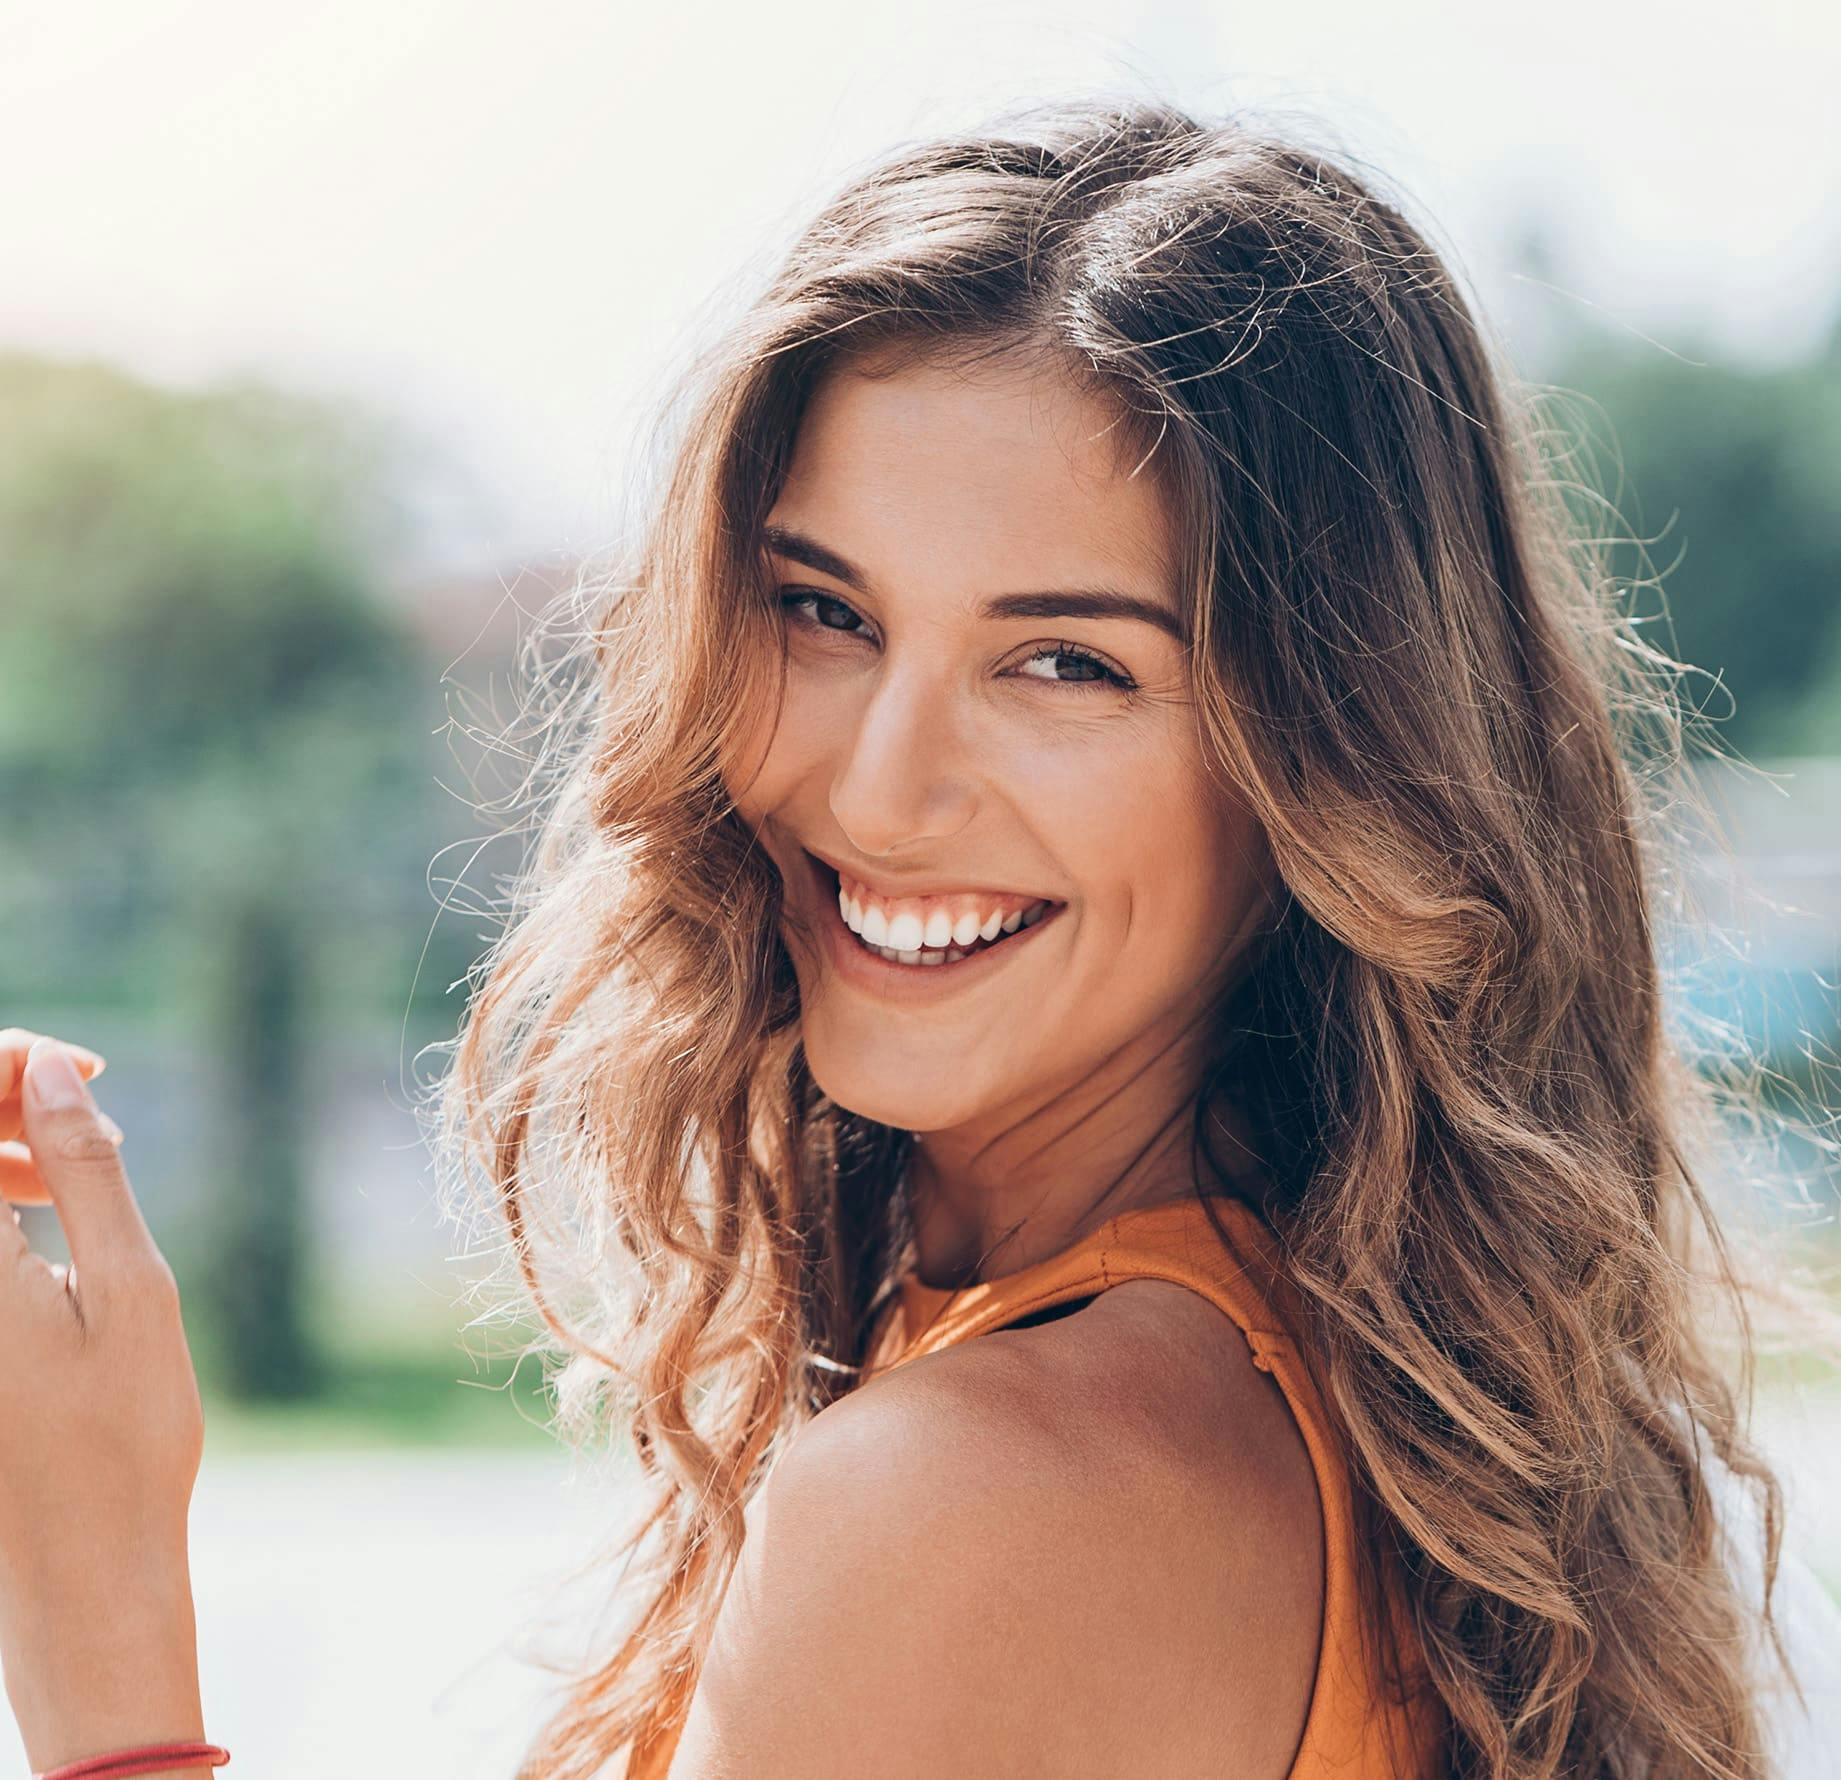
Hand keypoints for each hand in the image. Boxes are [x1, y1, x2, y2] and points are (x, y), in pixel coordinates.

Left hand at [0, 1029, 208, 1771]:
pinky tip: (37, 1208)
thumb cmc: (122, 1443)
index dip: (11, 1060)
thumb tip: (53, 1073)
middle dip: (2, 1096)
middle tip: (87, 1099)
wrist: (80, 1576)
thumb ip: (83, 1172)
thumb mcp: (130, 1290)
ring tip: (71, 1159)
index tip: (87, 1068)